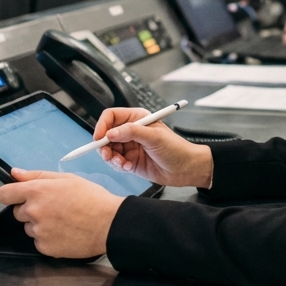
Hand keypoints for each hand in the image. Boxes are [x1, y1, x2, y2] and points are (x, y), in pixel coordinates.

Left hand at [0, 169, 118, 257]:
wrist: (109, 223)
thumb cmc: (91, 197)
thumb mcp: (66, 178)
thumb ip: (36, 175)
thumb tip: (14, 173)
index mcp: (37, 191)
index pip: (4, 194)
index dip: (11, 194)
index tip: (18, 196)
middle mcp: (33, 212)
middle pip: (18, 212)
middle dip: (31, 209)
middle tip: (54, 207)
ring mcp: (38, 232)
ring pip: (29, 227)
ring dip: (40, 224)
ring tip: (63, 220)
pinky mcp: (44, 248)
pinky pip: (38, 241)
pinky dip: (48, 238)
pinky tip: (64, 232)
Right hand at [95, 107, 213, 187]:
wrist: (186, 169)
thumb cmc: (175, 148)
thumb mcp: (154, 137)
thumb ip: (131, 132)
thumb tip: (109, 133)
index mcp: (137, 118)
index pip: (111, 116)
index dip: (102, 126)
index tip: (99, 138)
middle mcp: (131, 131)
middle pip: (106, 135)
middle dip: (104, 146)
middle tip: (108, 155)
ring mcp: (130, 146)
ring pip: (108, 150)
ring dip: (111, 158)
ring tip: (122, 163)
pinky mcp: (130, 161)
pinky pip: (115, 162)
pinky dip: (118, 165)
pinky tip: (129, 167)